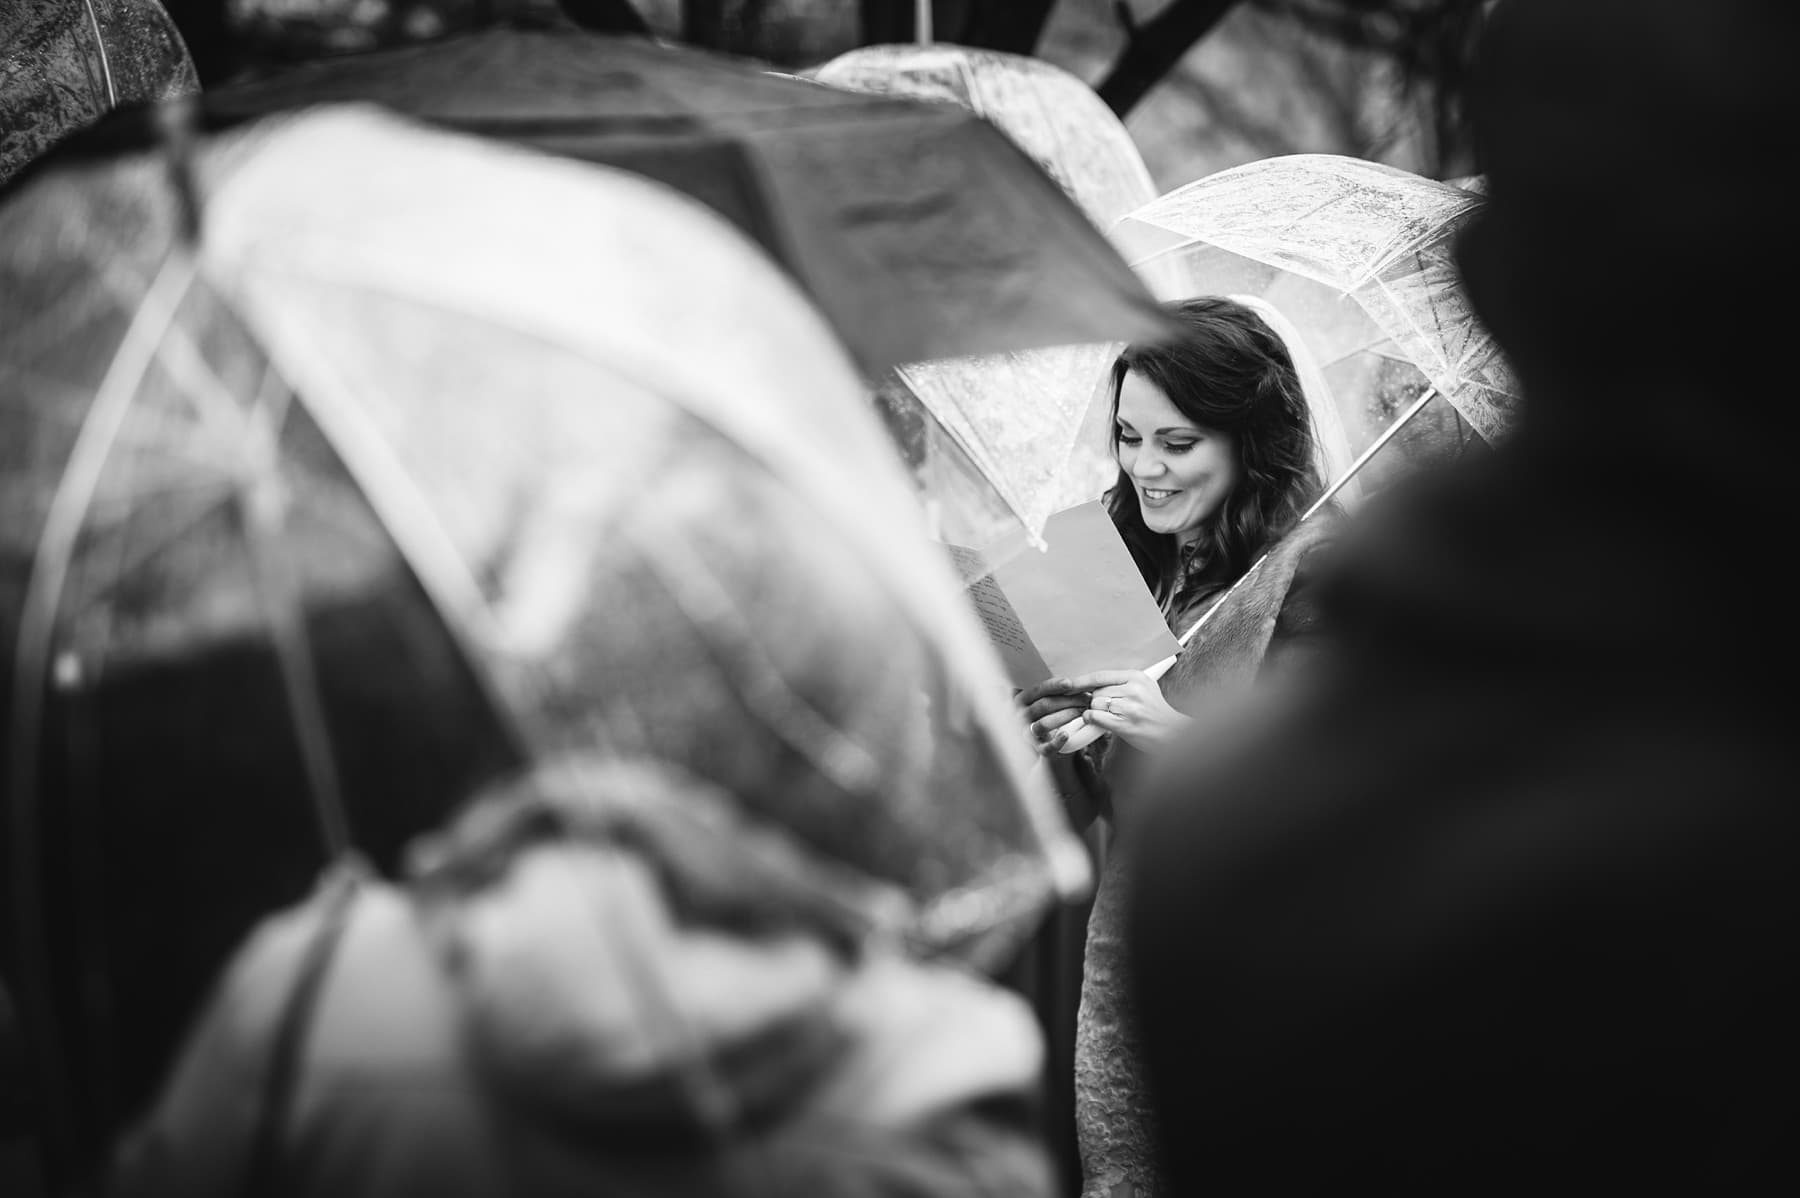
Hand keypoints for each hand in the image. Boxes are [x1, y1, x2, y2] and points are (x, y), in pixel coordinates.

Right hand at [1017, 676, 1091, 756]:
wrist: (1042, 742)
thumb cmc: (1046, 715)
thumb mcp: (1044, 701)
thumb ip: (1053, 693)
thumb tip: (1077, 683)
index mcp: (1021, 700)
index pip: (1037, 691)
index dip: (1053, 686)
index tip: (1070, 683)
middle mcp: (1021, 716)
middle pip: (1044, 705)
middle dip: (1068, 700)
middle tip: (1087, 698)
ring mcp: (1027, 733)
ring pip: (1044, 723)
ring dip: (1065, 716)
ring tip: (1082, 712)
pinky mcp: (1036, 749)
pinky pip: (1045, 747)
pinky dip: (1056, 742)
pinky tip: (1066, 735)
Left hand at [1067, 669, 1189, 751]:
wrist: (1172, 733)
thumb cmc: (1155, 711)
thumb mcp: (1144, 688)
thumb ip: (1122, 683)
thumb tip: (1093, 684)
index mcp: (1137, 677)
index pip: (1101, 676)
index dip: (1082, 681)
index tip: (1068, 684)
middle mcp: (1134, 689)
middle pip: (1097, 691)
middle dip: (1095, 701)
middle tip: (1105, 709)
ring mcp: (1130, 707)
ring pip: (1095, 704)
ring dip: (1095, 711)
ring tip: (1109, 716)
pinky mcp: (1125, 723)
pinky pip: (1096, 717)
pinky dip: (1091, 719)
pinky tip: (1095, 721)